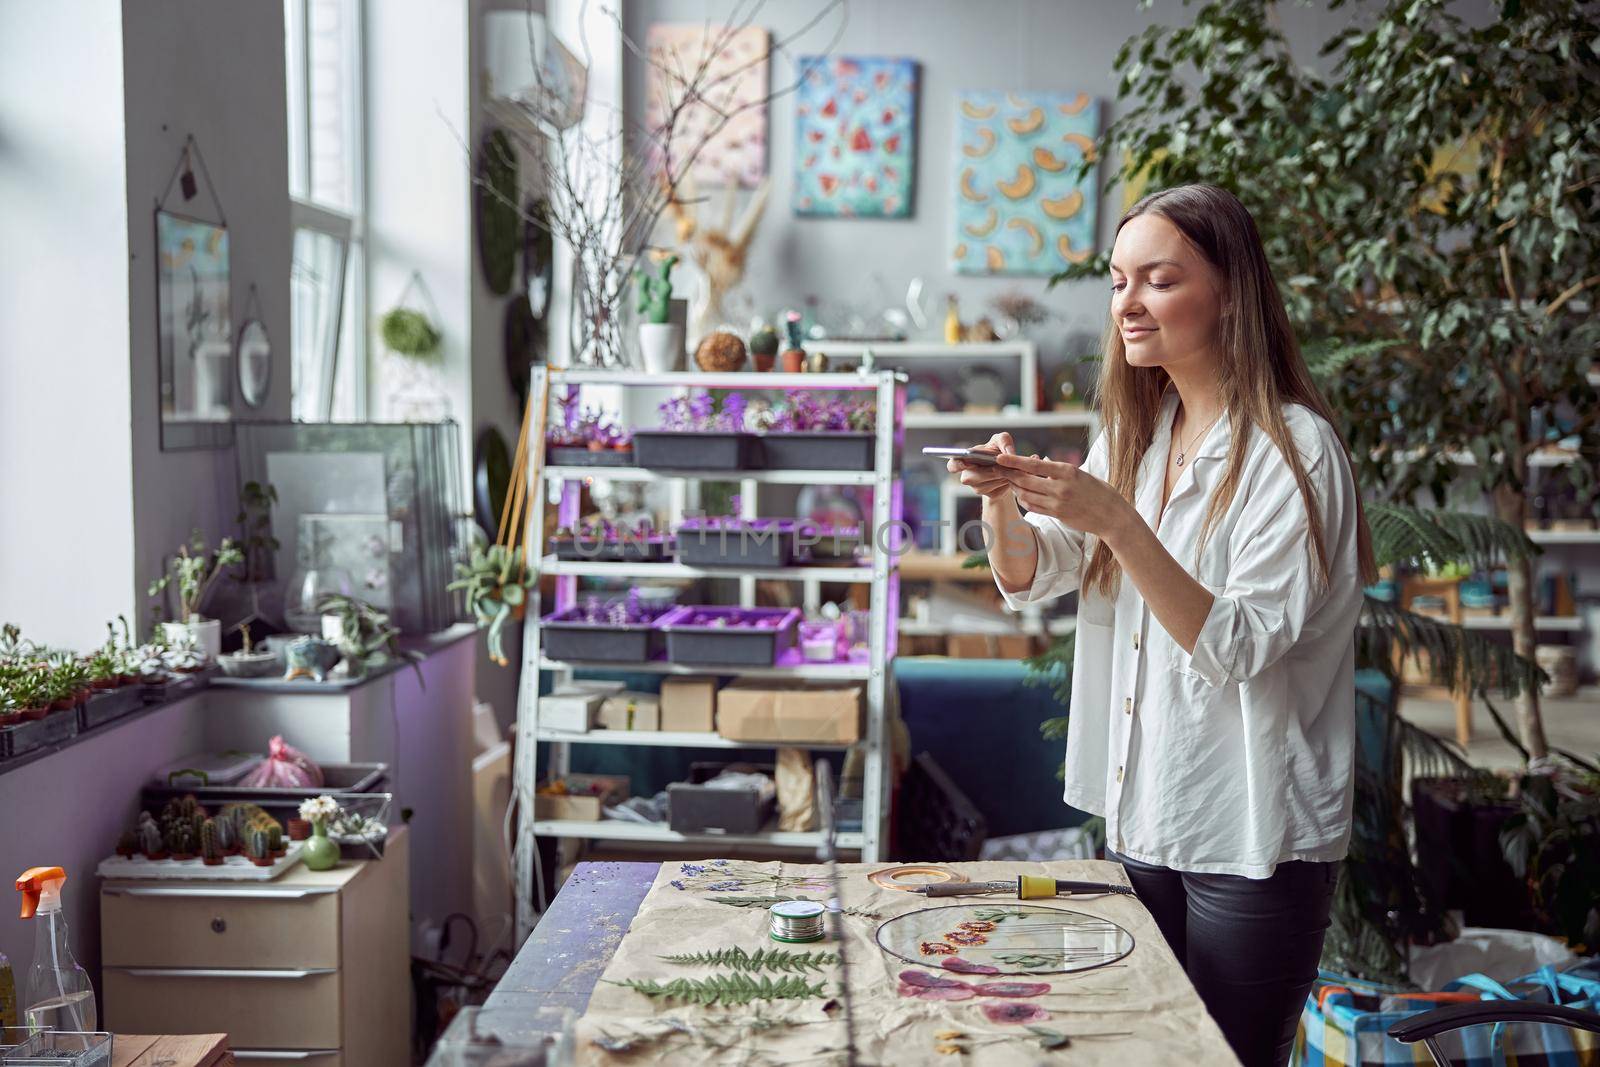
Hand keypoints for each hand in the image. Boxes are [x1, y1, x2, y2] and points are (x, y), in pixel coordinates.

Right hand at [947, 432, 1033, 500]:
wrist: (1009, 468)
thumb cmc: (999, 451)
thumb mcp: (1001, 440)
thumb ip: (1004, 441)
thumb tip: (1008, 453)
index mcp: (965, 460)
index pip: (952, 465)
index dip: (956, 465)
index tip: (965, 463)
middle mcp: (968, 476)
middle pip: (972, 478)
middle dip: (988, 471)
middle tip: (1000, 464)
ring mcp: (978, 488)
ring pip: (987, 485)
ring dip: (999, 476)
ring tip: (1006, 469)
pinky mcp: (990, 495)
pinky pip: (997, 491)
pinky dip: (1005, 483)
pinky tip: (1008, 477)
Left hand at [994, 452, 1135, 542]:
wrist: (1111, 515)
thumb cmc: (1097, 490)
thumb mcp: (1080, 473)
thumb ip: (1058, 468)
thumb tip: (1041, 461)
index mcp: (1067, 472)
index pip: (1034, 465)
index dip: (1013, 461)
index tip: (999, 457)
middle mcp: (1061, 487)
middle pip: (1025, 480)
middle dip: (1008, 474)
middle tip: (996, 469)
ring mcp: (1058, 503)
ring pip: (1026, 495)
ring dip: (1015, 487)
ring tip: (1009, 481)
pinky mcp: (1057, 515)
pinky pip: (1033, 507)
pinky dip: (1024, 500)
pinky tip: (1021, 495)